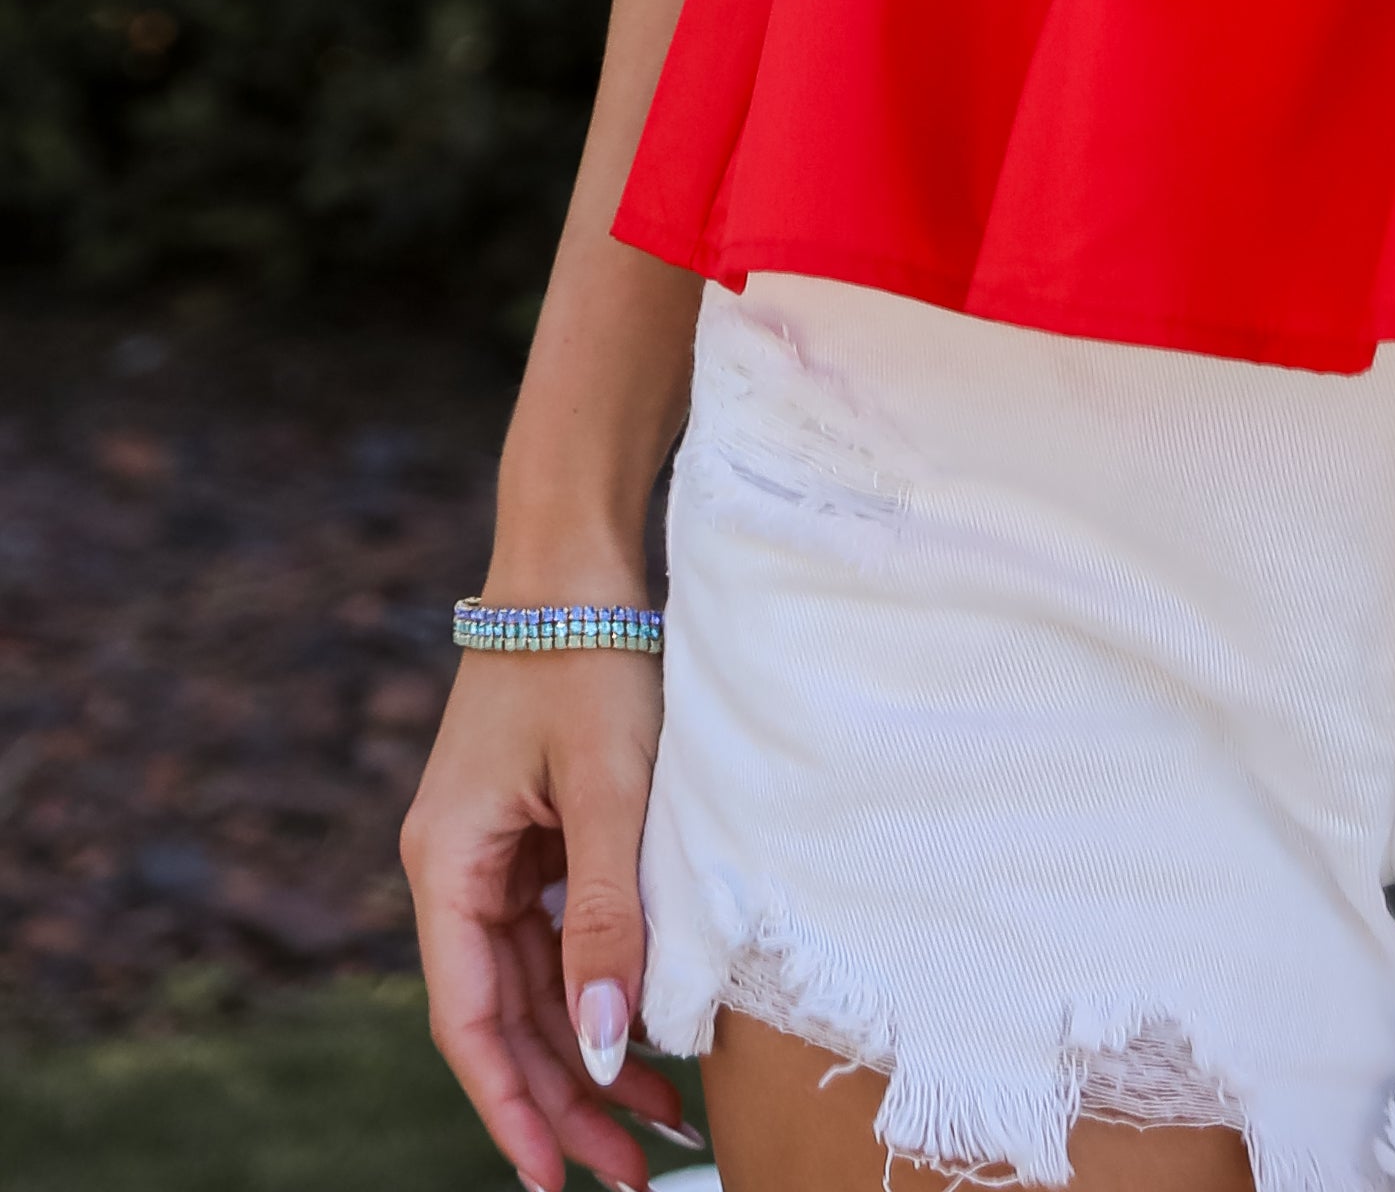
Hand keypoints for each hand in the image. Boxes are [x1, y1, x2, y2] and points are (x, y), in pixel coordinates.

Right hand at [400, 647, 689, 1190]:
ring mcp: (495, 851)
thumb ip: (606, 922)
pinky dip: (596, 984)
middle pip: (503, 1016)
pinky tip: (646, 1025)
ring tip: (661, 1121)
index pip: (470, 1021)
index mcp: (446, 866)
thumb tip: (598, 1052)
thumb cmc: (589, 658)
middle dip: (561, 1099)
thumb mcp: (608, 792)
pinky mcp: (535, 830)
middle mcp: (457, 869)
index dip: (511, 1108)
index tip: (552, 1183)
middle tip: (633, 1172)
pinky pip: (555, 935)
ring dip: (586, 1051)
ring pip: (534, 984)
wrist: (579, 552)